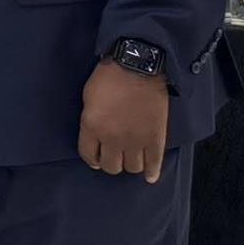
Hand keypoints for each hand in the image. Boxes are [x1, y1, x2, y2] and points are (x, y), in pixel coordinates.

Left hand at [78, 60, 169, 182]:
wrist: (137, 68)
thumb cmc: (108, 77)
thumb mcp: (88, 99)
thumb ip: (90, 121)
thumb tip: (95, 136)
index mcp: (92, 127)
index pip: (88, 155)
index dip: (92, 158)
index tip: (96, 158)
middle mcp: (113, 139)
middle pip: (111, 166)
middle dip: (110, 162)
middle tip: (113, 155)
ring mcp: (136, 141)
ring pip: (131, 168)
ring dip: (129, 164)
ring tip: (130, 158)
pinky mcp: (156, 139)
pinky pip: (153, 164)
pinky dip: (152, 172)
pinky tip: (149, 176)